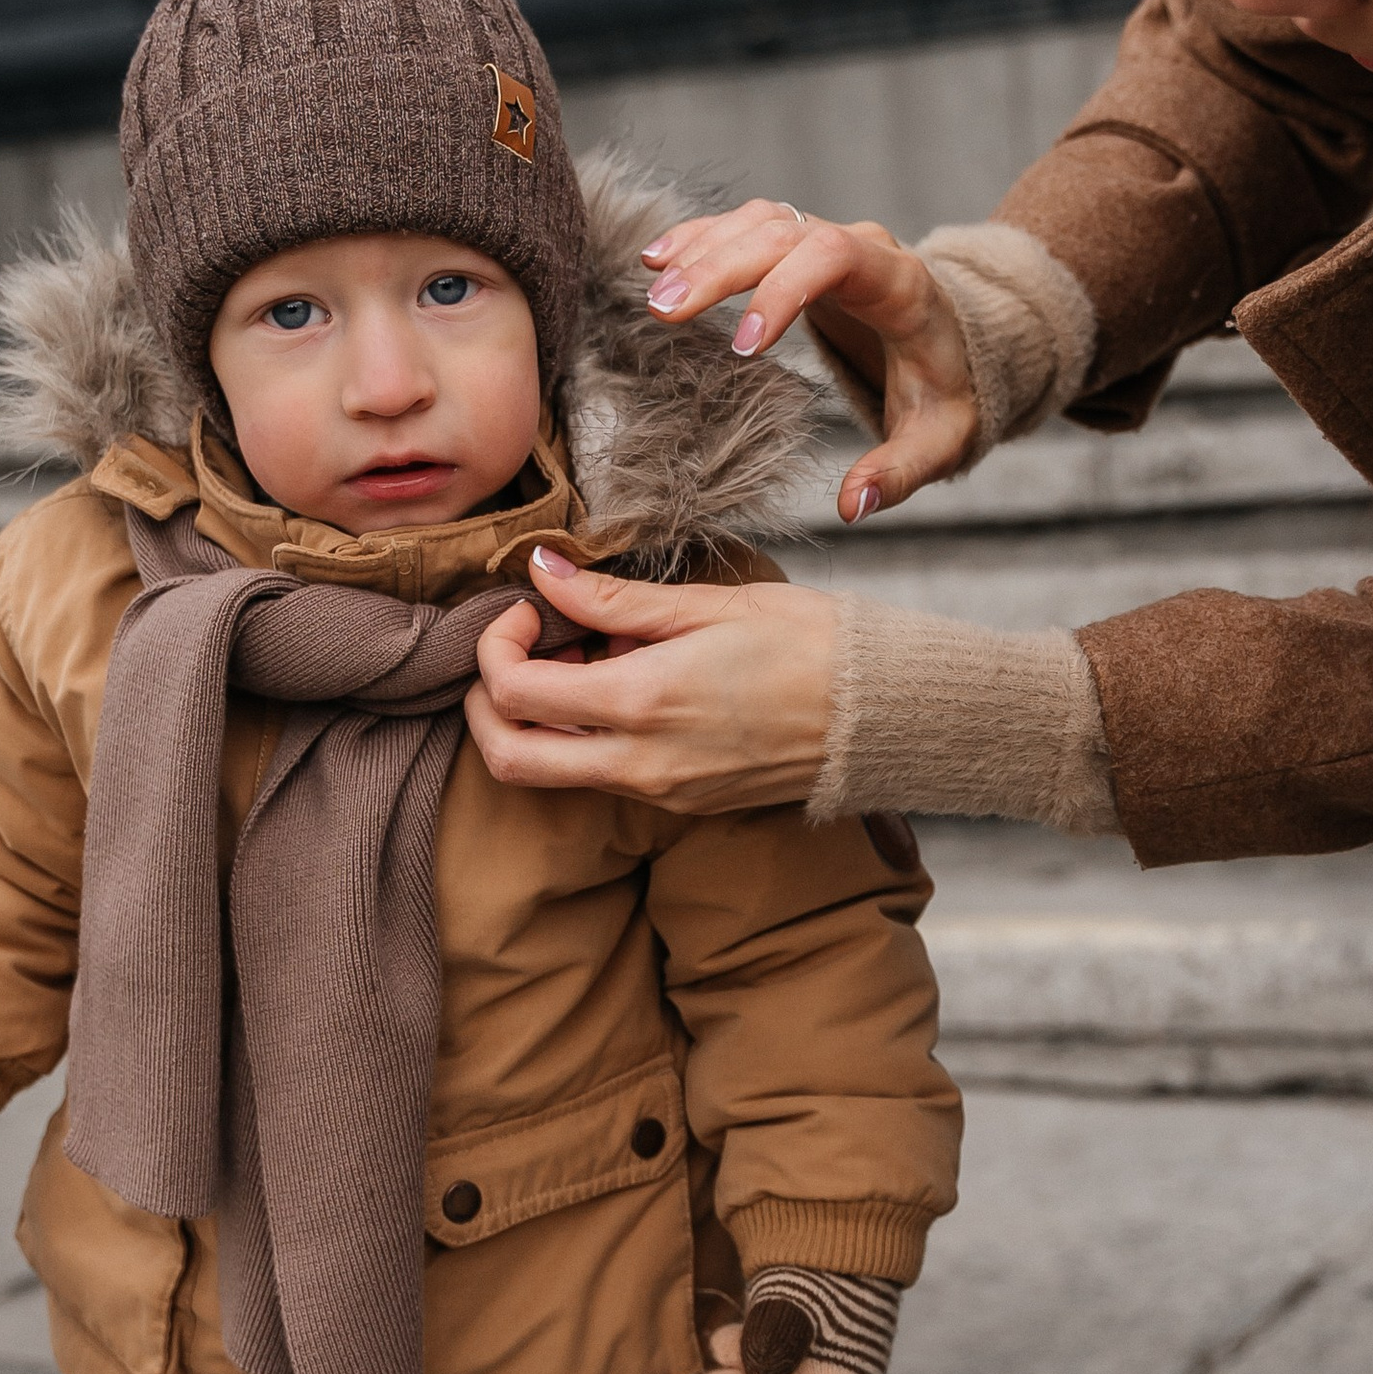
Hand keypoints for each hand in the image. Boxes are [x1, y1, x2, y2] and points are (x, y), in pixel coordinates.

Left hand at [467, 554, 837, 810]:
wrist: (885, 713)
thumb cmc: (810, 643)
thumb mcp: (709, 603)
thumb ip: (612, 596)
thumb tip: (542, 570)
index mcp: (642, 702)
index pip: (513, 693)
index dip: (497, 647)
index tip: (529, 610)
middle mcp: (641, 762)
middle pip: (507, 760)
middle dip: (487, 705)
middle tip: (519, 652)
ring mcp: (661, 793)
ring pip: (552, 774)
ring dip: (541, 721)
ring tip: (587, 660)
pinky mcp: (683, 803)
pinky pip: (604, 777)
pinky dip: (588, 735)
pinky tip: (629, 686)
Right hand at [637, 198, 978, 522]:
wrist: (958, 341)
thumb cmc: (947, 392)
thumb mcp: (940, 442)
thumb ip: (900, 473)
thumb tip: (852, 507)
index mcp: (900, 284)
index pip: (836, 258)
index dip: (785, 290)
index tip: (743, 346)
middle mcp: (864, 247)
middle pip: (784, 232)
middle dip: (721, 267)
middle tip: (664, 312)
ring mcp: (830, 237)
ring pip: (760, 220)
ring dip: (702, 250)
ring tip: (652, 291)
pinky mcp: (803, 244)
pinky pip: (749, 225)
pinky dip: (703, 238)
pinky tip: (658, 260)